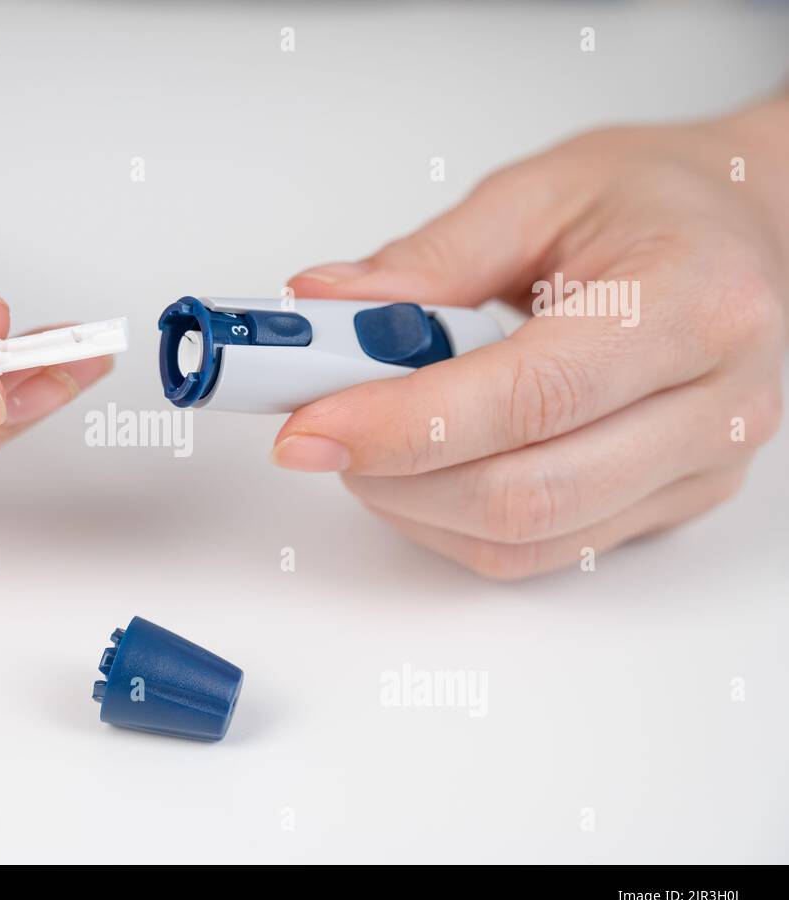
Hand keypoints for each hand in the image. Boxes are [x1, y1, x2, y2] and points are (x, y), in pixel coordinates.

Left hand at [277, 98, 788, 578]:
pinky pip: (539, 551)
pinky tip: (420, 468)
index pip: (531, 397)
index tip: (311, 424)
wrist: (744, 227)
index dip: (404, 424)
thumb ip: (426, 261)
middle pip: (525, 494)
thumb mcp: (537, 192)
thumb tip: (326, 311)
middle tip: (320, 431)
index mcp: (695, 303)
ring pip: (524, 541)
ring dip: (413, 504)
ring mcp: (700, 470)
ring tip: (370, 437)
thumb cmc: (656, 201)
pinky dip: (451, 522)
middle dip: (394, 475)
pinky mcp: (669, 508)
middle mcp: (717, 404)